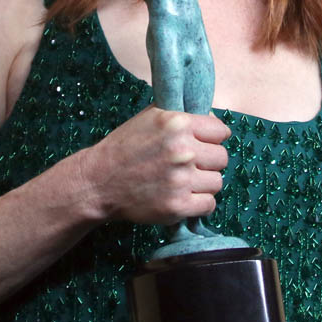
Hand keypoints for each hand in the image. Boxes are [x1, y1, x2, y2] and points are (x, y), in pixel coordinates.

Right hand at [78, 107, 228, 224]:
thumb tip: (211, 119)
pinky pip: (209, 204)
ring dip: (204, 183)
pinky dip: (199, 203)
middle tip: (191, 165)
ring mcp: (181, 180)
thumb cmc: (124, 147)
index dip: (213, 138)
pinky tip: (184, 196)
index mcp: (177, 124)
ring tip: (184, 181)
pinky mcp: (177, 206)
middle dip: (209, 161)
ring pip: (217, 182)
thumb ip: (181, 115)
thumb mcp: (150, 118)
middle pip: (222, 157)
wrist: (99, 181)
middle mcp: (182, 150)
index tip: (204, 144)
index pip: (221, 131)